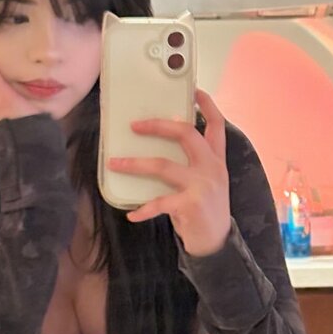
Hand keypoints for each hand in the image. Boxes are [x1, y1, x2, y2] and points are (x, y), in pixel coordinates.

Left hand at [107, 88, 231, 256]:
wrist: (217, 243)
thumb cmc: (205, 207)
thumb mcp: (207, 180)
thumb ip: (193, 161)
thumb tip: (162, 142)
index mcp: (216, 159)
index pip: (216, 125)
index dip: (207, 105)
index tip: (195, 91)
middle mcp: (212, 167)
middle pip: (186, 134)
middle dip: (159, 126)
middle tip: (135, 125)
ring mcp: (202, 185)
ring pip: (164, 165)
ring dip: (135, 163)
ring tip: (115, 163)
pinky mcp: (190, 205)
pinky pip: (160, 202)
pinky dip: (144, 209)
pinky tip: (132, 214)